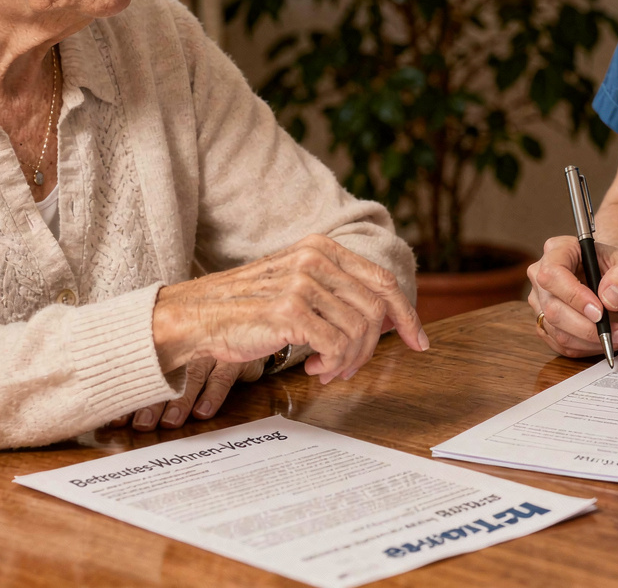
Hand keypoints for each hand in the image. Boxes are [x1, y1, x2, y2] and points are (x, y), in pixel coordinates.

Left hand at [105, 356, 266, 430]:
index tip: (118, 419)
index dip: (133, 396)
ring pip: (193, 379)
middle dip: (153, 403)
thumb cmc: (209, 347)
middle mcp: (189, 348)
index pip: (148, 374)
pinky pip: (222, 378)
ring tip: (170, 422)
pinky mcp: (234, 360)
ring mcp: (212, 352)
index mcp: (171, 347)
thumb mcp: (185, 354)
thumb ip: (160, 373)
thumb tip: (124, 404)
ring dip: (181, 402)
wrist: (249, 325)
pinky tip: (203, 412)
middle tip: (142, 424)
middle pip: (167, 378)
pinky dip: (212, 396)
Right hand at [152, 234, 427, 383]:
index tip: (419, 341)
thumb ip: (338, 292)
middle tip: (348, 369)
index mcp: (320, 248)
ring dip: (349, 360)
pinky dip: (333, 365)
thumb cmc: (248, 308)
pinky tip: (315, 370)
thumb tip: (388, 317)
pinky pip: (337, 346)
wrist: (198, 317)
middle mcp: (314, 259)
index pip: (382, 281)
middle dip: (370, 348)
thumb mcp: (297, 286)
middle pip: (375, 310)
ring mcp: (302, 283)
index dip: (406, 314)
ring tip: (328, 370)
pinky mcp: (289, 311)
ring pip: (359, 331)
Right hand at [526, 235, 617, 357]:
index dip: (574, 296)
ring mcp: (541, 301)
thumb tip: (610, 297)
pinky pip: (561, 344)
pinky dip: (586, 348)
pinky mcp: (546, 323)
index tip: (600, 311)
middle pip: (552, 308)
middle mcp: (541, 274)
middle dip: (587, 326)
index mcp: (559, 250)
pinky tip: (606, 340)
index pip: (552, 274)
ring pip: (556, 331)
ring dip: (590, 340)